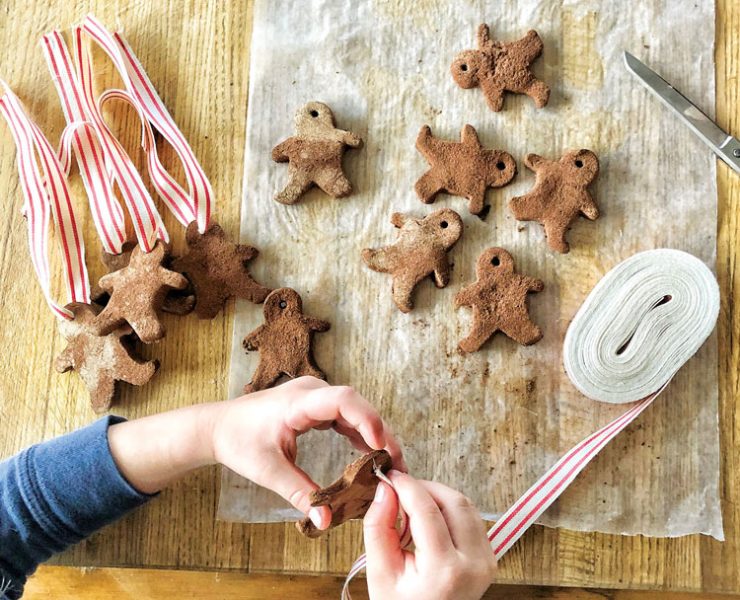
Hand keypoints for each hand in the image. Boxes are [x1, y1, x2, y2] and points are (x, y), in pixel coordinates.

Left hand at [108, 376, 404, 531]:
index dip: (367, 419)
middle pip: (356, 404)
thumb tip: (325, 519)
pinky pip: (344, 415)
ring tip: (389, 463)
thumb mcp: (268, 471)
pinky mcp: (315, 405)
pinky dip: (359, 434)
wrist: (218, 426)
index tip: (381, 446)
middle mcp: (310, 391)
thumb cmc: (238, 441)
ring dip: (373, 433)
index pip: (342, 400)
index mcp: (297, 401)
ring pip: (354, 409)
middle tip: (396, 463)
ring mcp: (314, 395)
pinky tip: (369, 455)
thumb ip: (300, 493)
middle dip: (379, 432)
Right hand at [363, 471, 494, 599]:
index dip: (407, 486)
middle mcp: (474, 564)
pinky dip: (449, 510)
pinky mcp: (489, 559)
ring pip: (465, 505)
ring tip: (412, 510)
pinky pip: (471, 519)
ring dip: (437, 497)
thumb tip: (385, 489)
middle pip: (453, 501)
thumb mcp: (379, 574)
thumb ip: (378, 527)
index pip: (427, 509)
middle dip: (424, 488)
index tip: (391, 476)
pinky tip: (429, 521)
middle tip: (400, 492)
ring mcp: (486, 562)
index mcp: (445, 571)